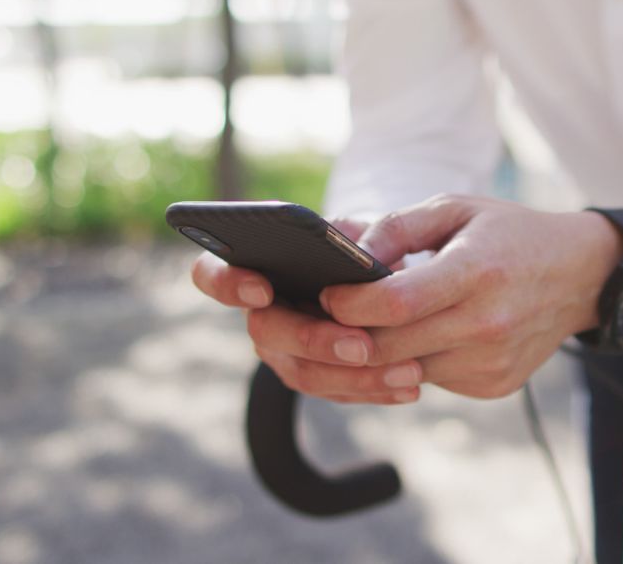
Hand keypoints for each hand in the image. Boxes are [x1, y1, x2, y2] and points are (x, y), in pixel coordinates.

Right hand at [190, 217, 424, 404]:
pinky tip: (410, 386)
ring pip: (304, 373)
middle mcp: (262, 313)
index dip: (227, 283)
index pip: (212, 274)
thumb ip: (354, 234)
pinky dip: (375, 389)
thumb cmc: (365, 246)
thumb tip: (360, 254)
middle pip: (267, 332)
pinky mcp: (317, 378)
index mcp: (256, 266)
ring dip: (356, 376)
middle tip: (362, 345)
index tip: (262, 288)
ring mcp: (285, 352)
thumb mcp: (363, 230)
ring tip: (408, 369)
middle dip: (314, 340)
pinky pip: (336, 392)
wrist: (395, 282)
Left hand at [321, 194, 622, 398]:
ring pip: (404, 371)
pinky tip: (422, 335)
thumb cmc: (509, 235)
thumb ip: (396, 227)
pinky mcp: (494, 385)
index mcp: (475, 271)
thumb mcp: (455, 210)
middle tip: (328, 317)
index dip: (348, 304)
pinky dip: (415, 361)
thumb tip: (345, 252)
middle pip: (389, 348)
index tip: (326, 295)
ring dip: (380, 352)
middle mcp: (487, 324)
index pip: (395, 304)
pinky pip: (432, 381)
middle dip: (346, 336)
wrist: (580, 275)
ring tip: (374, 322)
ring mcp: (492, 362)